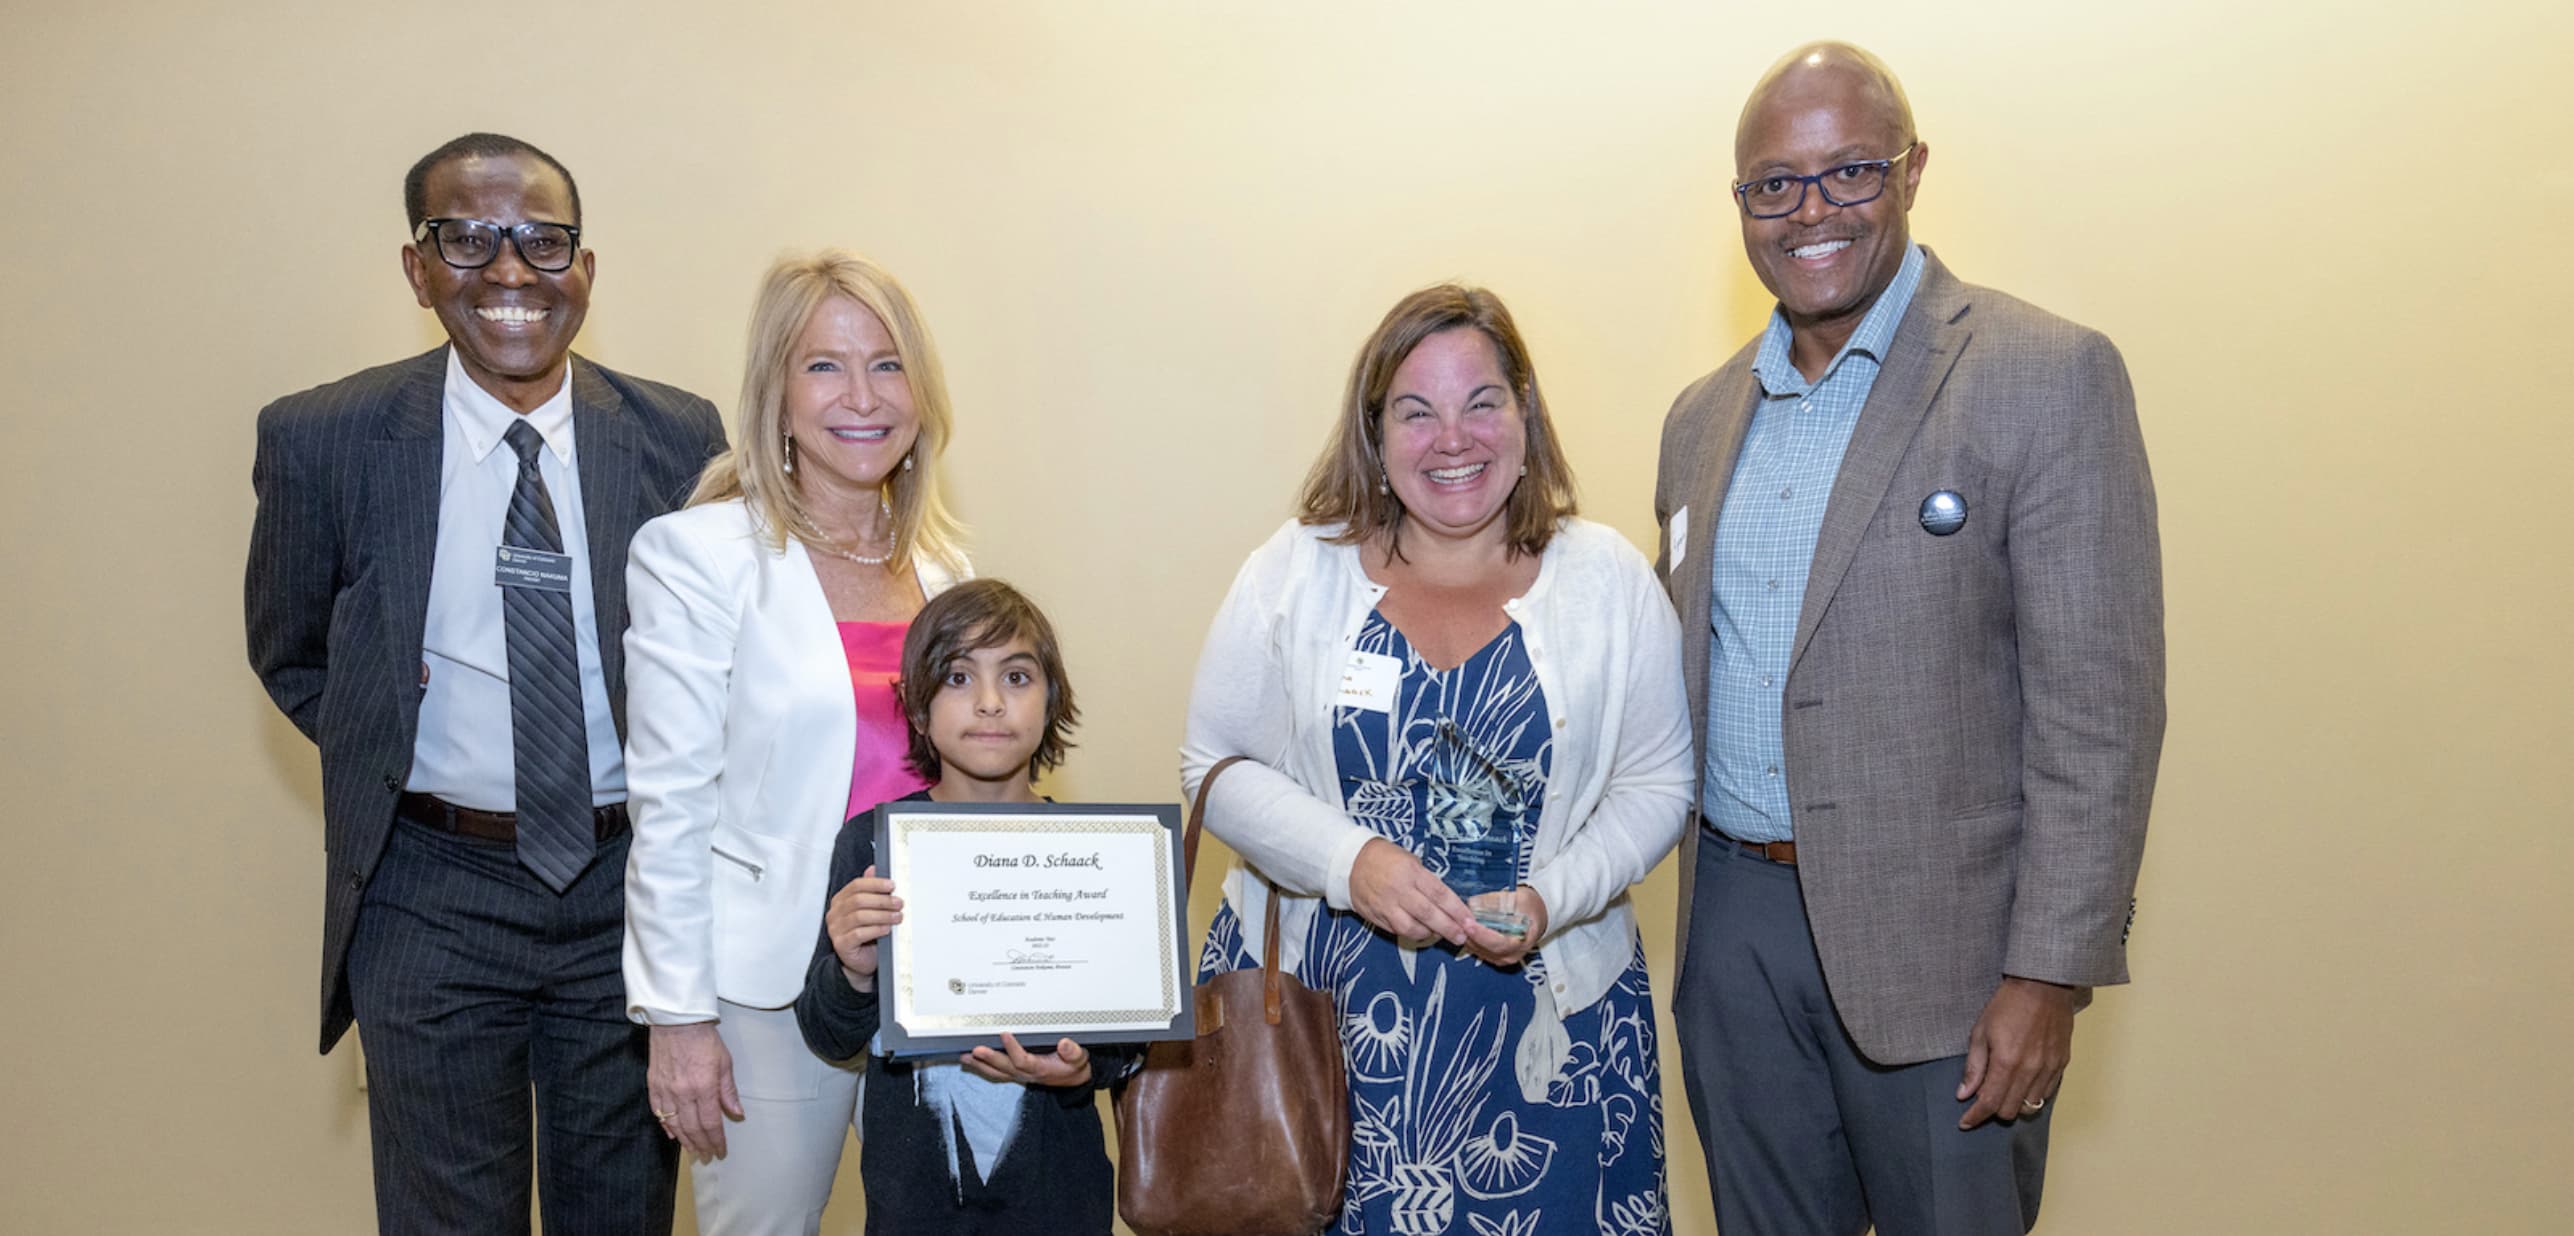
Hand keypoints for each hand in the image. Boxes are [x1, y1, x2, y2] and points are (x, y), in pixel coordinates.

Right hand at [648, 1022, 742, 1158]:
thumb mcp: (724, 1062)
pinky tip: (673, 1134)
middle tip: (707, 1155)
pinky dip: (666, 1126)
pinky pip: (658, 1113)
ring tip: (693, 1150)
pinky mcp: (653, 1086)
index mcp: (704, 1087)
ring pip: (674, 1124)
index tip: (720, 1150)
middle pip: (692, 1128)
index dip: (715, 1140)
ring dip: (684, 1140)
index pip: (710, 1123)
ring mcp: (666, 1090)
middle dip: (701, 1145)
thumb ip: (728, 1091)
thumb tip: (737, 1113)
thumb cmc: (704, 1039)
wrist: (676, 1022)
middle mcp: (683, 1093)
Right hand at [826, 865, 902, 991]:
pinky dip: (875, 929)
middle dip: (882, 900)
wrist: (863, 961)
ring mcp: (835, 929)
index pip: (856, 886)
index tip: (893, 885)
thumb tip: (874, 868)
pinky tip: (887, 929)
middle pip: (858, 900)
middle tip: (899, 903)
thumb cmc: (868, 934)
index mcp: (841, 900)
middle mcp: (835, 913)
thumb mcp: (871, 910)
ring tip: (898, 917)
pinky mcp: (841, 944)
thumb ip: (871, 890)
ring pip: (859, 916)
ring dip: (882, 915)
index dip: (875, 884)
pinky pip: (858, 934)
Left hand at [961, 1033, 1091, 1087]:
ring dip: (981, 1065)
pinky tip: (972, 1061)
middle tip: (976, 1050)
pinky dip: (983, 1067)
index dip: (1013, 1048)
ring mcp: (1020, 1075)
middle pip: (1005, 1067)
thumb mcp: (1080, 1058)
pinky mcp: (1016, 1074)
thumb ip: (1073, 1052)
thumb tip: (1065, 1043)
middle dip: (989, 1059)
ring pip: (997, 1072)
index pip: (1023, 1060)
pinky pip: (997, 1072)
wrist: (1074, 1080)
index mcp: (1041, 1068)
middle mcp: (1027, 1073)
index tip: (1005, 1034)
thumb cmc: (1074, 1066)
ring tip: (966, 1057)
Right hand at [1347, 837, 1473, 946]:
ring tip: (1439, 934)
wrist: (1351, 862)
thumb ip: (1427, 882)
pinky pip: (1397, 931)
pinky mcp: (1375, 916)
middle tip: (1461, 937)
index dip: (1457, 911)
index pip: (1440, 895)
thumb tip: (1448, 904)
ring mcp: (1386, 905)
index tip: (1470, 921)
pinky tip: (1420, 931)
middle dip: (1449, 928)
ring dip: (1429, 934)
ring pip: (1412, 928)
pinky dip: (1412, 933)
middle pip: (1429, 915)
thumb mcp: (1411, 861)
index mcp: (1411, 872)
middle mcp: (1399, 890)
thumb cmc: (1386, 858)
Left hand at [1462, 885, 1548, 967]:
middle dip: (1470, 934)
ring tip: (1458, 921)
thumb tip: (1474, 902)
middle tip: (1457, 920)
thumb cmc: (1530, 907)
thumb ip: (1495, 901)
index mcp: (1523, 941)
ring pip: (1479, 951)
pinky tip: (1464, 928)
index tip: (1468, 923)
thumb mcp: (1518, 898)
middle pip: (1486, 949)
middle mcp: (1513, 954)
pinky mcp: (1495, 956)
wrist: (1536, 914)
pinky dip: (1470, 939)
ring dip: (1468, 937)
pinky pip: (1478, 950)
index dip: (1482, 934)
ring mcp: (1503, 957)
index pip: (1499, 943)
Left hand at [1956, 976, 2074, 1128]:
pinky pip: (2047, 1093)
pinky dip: (2032, 1095)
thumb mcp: (1981, 1032)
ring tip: (2003, 1091)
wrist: (2043, 985)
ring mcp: (2049, 1068)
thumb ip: (1974, 1067)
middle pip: (2010, 1110)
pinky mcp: (2062, 1064)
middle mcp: (2030, 1070)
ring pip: (2030, 1106)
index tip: (1965, 1122)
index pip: (1989, 1103)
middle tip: (1983, 1100)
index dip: (1975, 1117)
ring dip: (2014, 1104)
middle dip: (1993, 1110)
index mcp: (2007, 1062)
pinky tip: (2023, 1084)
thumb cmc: (2007, 1005)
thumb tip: (1964, 1094)